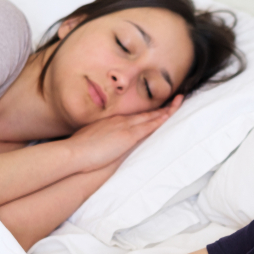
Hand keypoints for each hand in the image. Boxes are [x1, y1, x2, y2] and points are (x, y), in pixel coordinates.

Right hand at [68, 96, 183, 171]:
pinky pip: (148, 125)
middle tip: (175, 100)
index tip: (155, 109)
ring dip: (165, 111)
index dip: (147, 112)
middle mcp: (119, 121)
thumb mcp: (89, 141)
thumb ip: (98, 140)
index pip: (134, 116)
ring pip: (150, 116)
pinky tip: (169, 115)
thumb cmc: (79, 151)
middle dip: (161, 107)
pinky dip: (160, 119)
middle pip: (145, 113)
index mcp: (110, 122)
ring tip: (178, 103)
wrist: (74, 153)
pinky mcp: (128, 136)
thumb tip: (100, 143)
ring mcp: (124, 127)